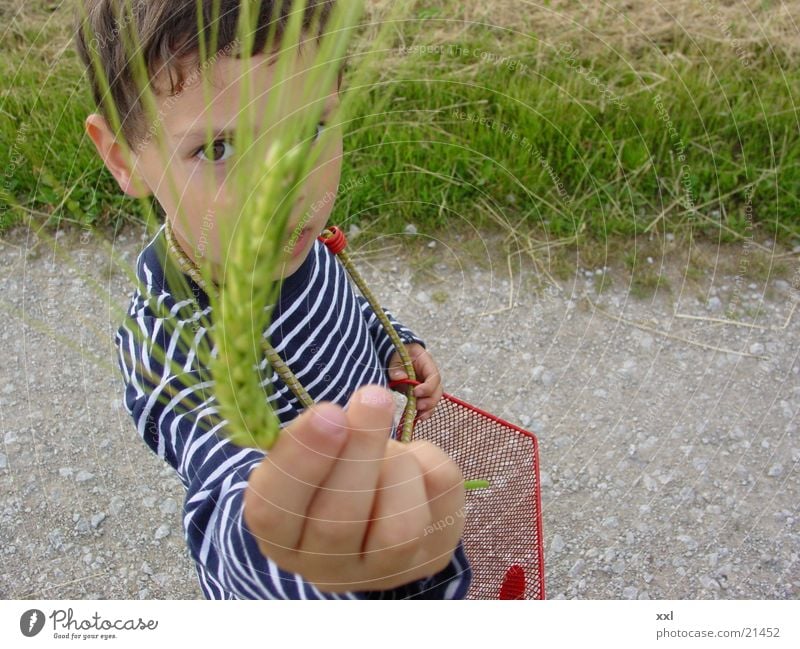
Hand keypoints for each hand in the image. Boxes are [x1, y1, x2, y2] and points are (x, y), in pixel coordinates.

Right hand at [243, 385, 465, 592]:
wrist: (370, 510)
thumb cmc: (328, 473)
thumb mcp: (307, 454)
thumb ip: (317, 437)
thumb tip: (345, 413)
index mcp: (279, 538)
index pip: (274, 511)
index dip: (301, 460)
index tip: (327, 412)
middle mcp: (325, 567)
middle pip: (338, 521)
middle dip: (360, 450)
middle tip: (373, 396)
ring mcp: (384, 572)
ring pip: (400, 529)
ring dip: (399, 465)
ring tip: (391, 444)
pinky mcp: (432, 557)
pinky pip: (442, 502)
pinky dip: (431, 460)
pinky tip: (413, 459)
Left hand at [387, 343, 442, 421]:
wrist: (395, 354)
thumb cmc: (397, 353)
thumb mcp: (394, 356)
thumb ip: (396, 366)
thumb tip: (401, 378)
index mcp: (426, 362)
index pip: (434, 376)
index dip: (428, 386)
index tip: (416, 392)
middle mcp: (429, 375)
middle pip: (437, 390)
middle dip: (430, 400)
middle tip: (419, 406)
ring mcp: (426, 385)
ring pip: (433, 399)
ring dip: (428, 409)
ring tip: (420, 416)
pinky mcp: (420, 393)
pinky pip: (426, 403)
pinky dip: (423, 412)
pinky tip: (418, 418)